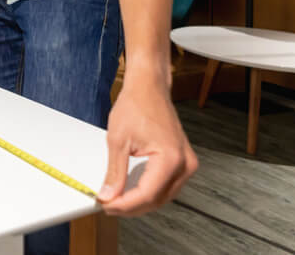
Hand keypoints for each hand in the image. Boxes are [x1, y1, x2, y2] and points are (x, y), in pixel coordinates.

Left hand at [98, 76, 197, 215]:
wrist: (149, 87)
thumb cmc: (137, 105)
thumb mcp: (118, 141)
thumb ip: (115, 172)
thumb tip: (108, 195)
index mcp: (170, 158)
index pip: (147, 195)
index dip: (125, 205)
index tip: (107, 206)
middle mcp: (184, 164)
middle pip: (157, 200)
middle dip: (131, 206)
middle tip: (108, 205)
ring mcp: (186, 163)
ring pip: (163, 196)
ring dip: (141, 202)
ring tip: (118, 200)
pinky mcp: (183, 161)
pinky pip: (167, 186)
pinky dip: (150, 191)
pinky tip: (133, 191)